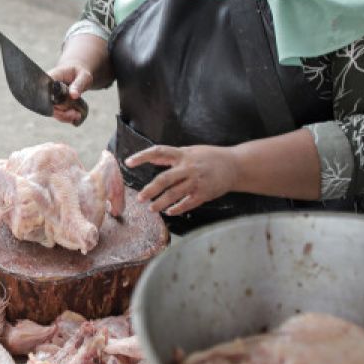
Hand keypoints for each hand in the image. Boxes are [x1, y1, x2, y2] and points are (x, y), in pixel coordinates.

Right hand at [45, 62, 91, 124]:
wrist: (78, 75)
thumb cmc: (80, 73)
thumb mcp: (83, 76)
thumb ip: (78, 84)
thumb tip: (73, 95)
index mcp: (51, 77)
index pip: (45, 90)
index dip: (52, 101)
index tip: (65, 107)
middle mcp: (47, 88)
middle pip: (48, 104)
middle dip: (61, 112)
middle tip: (75, 114)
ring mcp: (49, 97)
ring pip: (52, 111)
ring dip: (64, 116)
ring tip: (77, 115)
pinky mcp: (53, 104)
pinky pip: (56, 113)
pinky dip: (65, 117)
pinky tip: (74, 116)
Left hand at [124, 144, 238, 214]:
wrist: (235, 165)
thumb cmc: (210, 157)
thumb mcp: (190, 151)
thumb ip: (171, 156)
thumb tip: (151, 158)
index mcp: (183, 154)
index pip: (158, 151)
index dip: (142, 156)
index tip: (128, 162)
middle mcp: (189, 167)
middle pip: (165, 179)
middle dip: (150, 190)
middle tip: (140, 198)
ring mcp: (197, 181)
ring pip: (175, 194)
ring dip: (161, 203)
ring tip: (151, 209)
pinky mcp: (204, 193)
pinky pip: (188, 203)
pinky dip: (177, 209)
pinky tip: (169, 212)